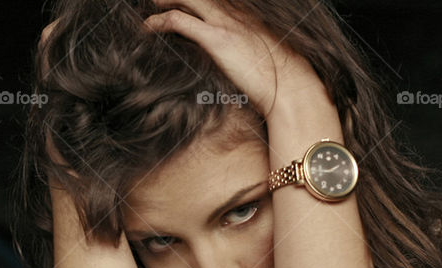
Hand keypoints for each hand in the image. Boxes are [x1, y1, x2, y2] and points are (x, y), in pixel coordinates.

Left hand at [143, 0, 324, 119]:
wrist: (292, 86)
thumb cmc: (282, 80)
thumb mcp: (265, 60)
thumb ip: (248, 53)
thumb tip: (238, 62)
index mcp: (248, 17)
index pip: (216, 1)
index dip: (197, 2)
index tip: (184, 6)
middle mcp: (236, 13)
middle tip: (158, 0)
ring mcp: (226, 23)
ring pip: (187, 0)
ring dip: (164, 2)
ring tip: (149, 9)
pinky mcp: (217, 39)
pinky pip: (180, 21)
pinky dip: (160, 21)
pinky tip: (149, 27)